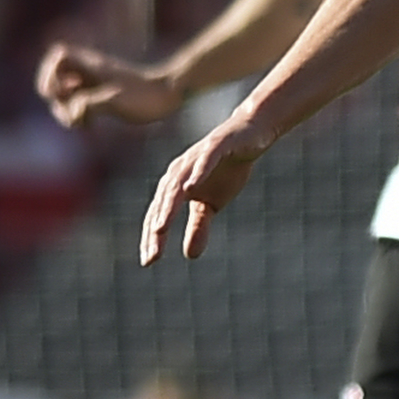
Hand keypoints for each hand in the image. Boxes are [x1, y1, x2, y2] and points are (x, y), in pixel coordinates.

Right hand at [37, 40, 183, 127]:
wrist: (171, 94)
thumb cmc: (145, 96)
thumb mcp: (115, 101)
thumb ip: (89, 104)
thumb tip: (71, 110)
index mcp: (92, 66)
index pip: (58, 56)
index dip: (50, 74)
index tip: (59, 93)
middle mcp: (92, 71)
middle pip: (56, 76)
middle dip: (56, 97)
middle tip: (70, 113)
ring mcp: (97, 82)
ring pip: (68, 91)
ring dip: (67, 108)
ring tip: (82, 122)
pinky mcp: (105, 94)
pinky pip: (81, 101)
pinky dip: (79, 113)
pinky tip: (91, 123)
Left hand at [139, 115, 266, 265]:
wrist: (249, 136)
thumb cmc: (226, 169)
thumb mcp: (213, 203)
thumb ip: (199, 226)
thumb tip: (190, 255)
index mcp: (175, 187)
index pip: (159, 215)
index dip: (153, 238)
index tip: (148, 262)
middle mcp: (179, 172)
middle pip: (162, 203)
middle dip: (156, 229)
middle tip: (152, 255)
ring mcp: (195, 158)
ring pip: (177, 184)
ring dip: (168, 206)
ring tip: (161, 227)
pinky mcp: (215, 146)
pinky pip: (204, 161)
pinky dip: (196, 173)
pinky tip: (191, 187)